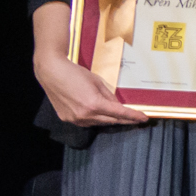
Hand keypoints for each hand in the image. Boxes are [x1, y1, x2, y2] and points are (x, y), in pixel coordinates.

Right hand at [34, 48, 149, 127]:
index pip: (120, 113)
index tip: (144, 118)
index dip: (133, 116)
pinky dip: (95, 119)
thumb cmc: (74, 73)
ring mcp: (75, 118)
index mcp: (94, 104)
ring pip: (99, 123)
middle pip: (111, 121)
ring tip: (119, 116)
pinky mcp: (67, 119)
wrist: (51, 72)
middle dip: (125, 120)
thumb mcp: (97, 83)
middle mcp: (85, 114)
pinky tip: (100, 114)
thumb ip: (109, 97)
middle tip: (136, 119)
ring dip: (109, 119)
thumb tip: (119, 107)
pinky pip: (87, 122)